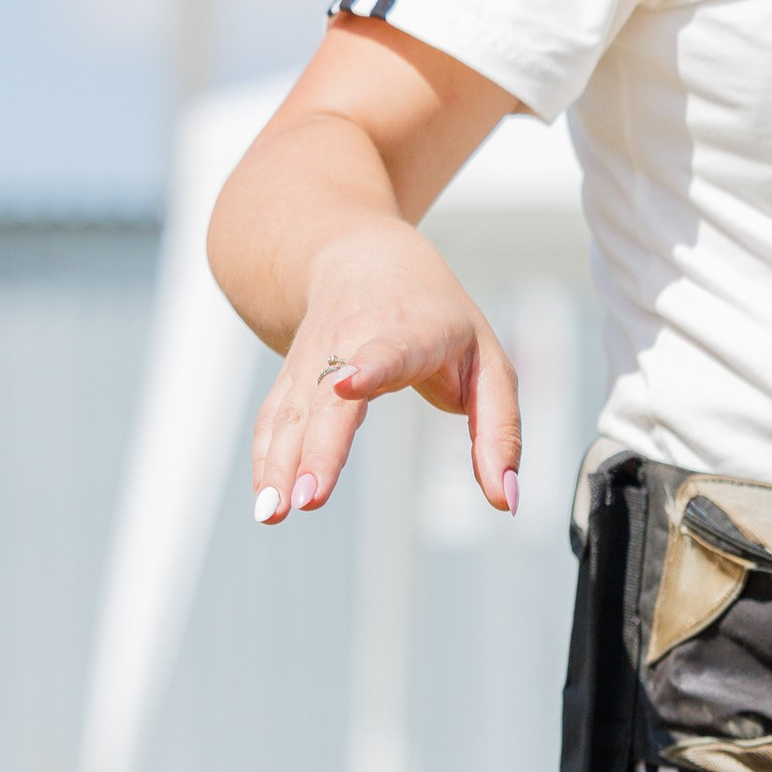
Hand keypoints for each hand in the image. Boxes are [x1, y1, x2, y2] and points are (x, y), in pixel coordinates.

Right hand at [249, 223, 520, 524]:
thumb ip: (500, 433)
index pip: (390, 350)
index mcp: (413, 331)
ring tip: (273, 513)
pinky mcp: (291, 376)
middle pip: (330, 397)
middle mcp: (354, 339)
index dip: (370, 367)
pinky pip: (274, 420)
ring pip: (293, 412)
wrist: (364, 258)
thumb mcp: (489, 366)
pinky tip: (267, 501)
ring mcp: (315, 357)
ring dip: (279, 465)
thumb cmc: (440, 321)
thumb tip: (505, 501)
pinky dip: (267, 460)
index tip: (348, 385)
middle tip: (308, 501)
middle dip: (318, 449)